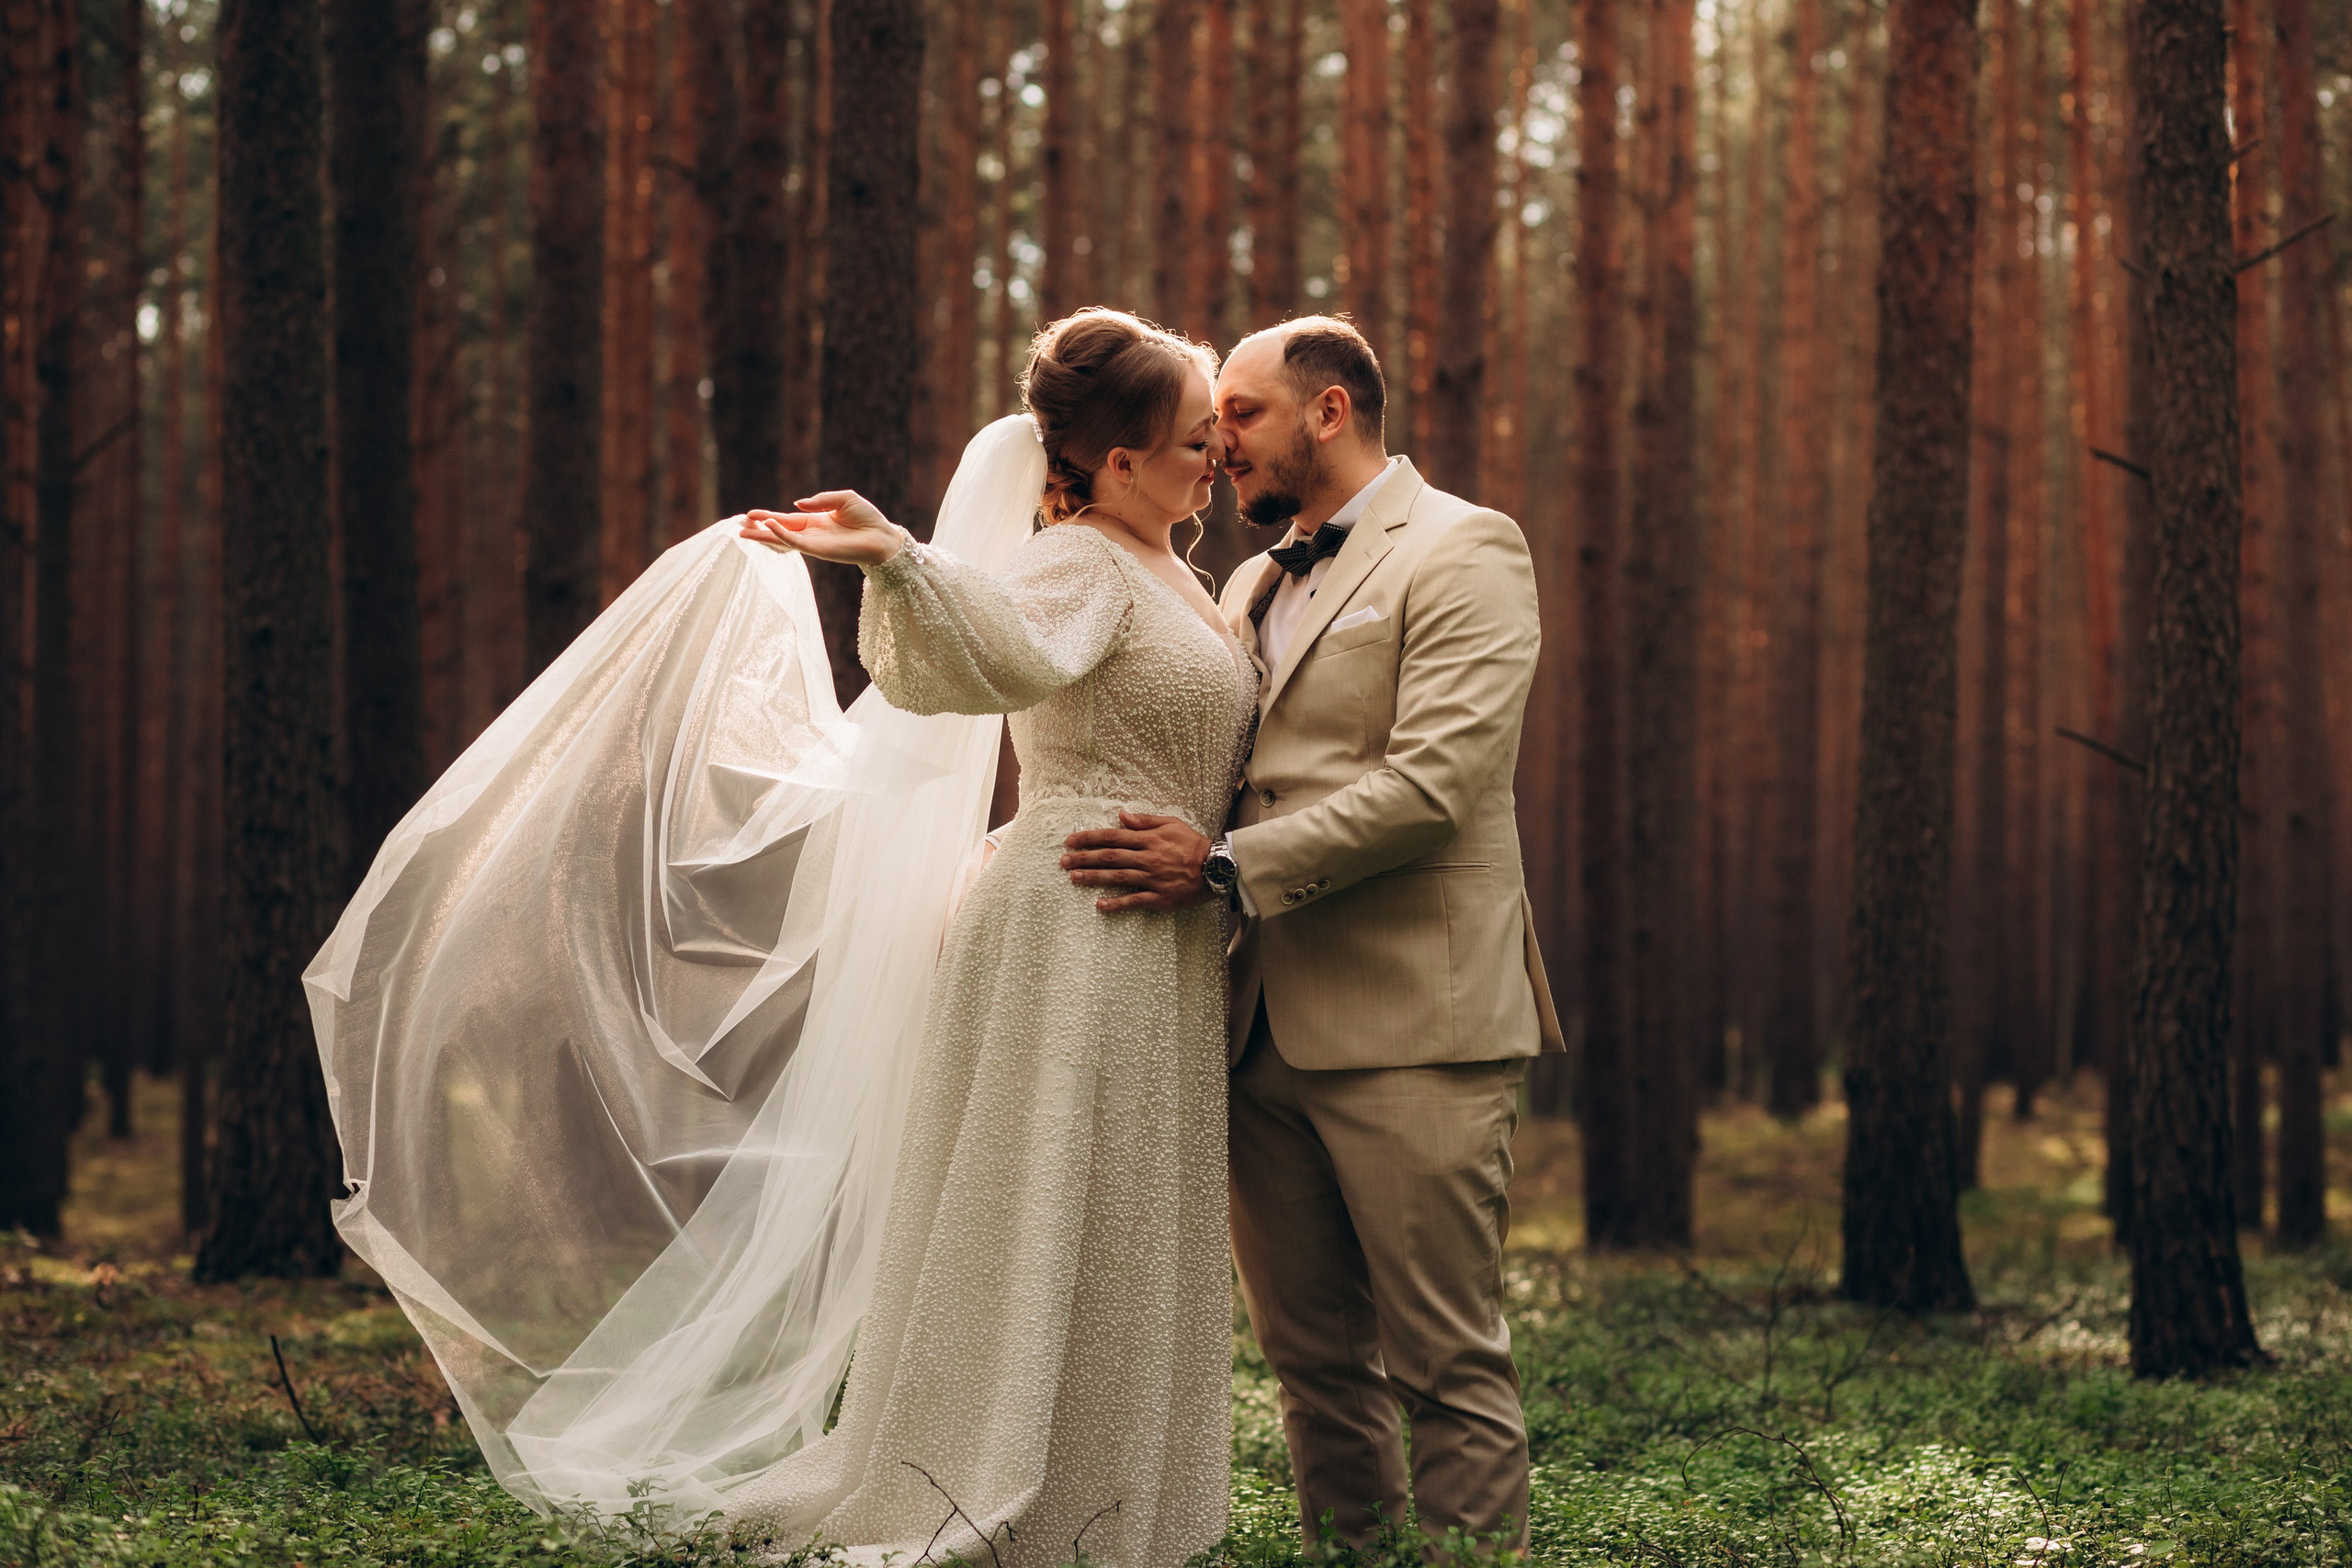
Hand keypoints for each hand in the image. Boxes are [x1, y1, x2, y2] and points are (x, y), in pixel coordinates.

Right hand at [738, 490, 906, 566]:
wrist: (883, 537)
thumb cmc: (867, 518)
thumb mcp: (843, 499)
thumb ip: (819, 500)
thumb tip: (796, 504)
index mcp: (815, 521)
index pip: (786, 519)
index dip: (768, 517)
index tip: (749, 515)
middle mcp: (811, 534)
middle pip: (778, 531)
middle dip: (758, 529)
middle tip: (738, 526)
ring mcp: (813, 543)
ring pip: (782, 540)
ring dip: (763, 535)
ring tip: (743, 532)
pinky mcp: (819, 550)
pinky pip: (795, 542)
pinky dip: (781, 535)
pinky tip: (769, 527)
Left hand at [1061, 812, 1213, 913]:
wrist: (1217, 867)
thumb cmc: (1193, 844)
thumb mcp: (1172, 824)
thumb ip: (1146, 820)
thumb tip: (1122, 816)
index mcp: (1149, 839)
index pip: (1113, 837)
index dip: (1089, 838)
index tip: (1071, 840)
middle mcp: (1147, 858)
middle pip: (1109, 857)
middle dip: (1083, 858)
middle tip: (1063, 861)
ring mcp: (1152, 879)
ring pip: (1117, 878)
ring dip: (1093, 878)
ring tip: (1073, 878)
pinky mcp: (1159, 898)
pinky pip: (1134, 901)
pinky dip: (1116, 904)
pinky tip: (1099, 905)